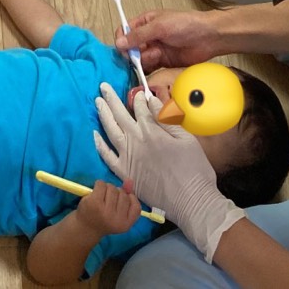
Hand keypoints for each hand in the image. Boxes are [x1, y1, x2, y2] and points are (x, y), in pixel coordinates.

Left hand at [75, 179, 141, 238]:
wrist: (86, 227)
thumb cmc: (105, 219)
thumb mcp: (119, 213)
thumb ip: (127, 197)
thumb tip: (129, 180)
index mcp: (125, 225)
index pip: (136, 206)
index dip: (131, 199)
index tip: (122, 201)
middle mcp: (117, 219)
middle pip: (123, 194)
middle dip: (117, 193)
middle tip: (109, 201)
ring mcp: (106, 211)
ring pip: (112, 188)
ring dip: (107, 188)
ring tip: (102, 197)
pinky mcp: (95, 203)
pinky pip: (101, 184)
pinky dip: (99, 185)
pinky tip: (95, 193)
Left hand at [93, 83, 243, 261]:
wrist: (191, 202)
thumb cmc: (194, 169)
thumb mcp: (187, 138)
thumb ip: (167, 119)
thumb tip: (152, 100)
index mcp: (152, 131)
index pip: (140, 108)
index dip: (139, 99)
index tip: (139, 94)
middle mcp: (136, 141)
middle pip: (120, 115)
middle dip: (112, 99)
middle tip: (103, 86)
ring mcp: (128, 158)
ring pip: (110, 131)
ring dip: (103, 114)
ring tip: (97, 101)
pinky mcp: (125, 174)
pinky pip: (107, 157)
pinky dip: (100, 145)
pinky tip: (95, 134)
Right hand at [116, 8, 223, 70]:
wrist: (208, 37)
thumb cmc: (185, 24)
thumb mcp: (160, 26)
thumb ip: (139, 35)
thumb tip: (118, 43)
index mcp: (145, 22)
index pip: (125, 31)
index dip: (122, 40)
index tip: (122, 49)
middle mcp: (148, 36)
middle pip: (130, 48)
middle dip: (132, 54)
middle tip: (139, 57)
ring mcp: (156, 50)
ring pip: (140, 60)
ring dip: (143, 61)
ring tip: (156, 56)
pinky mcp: (164, 63)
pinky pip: (151, 69)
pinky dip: (149, 72)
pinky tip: (155, 69)